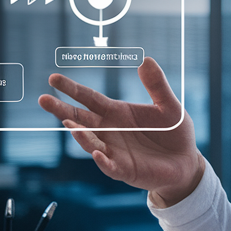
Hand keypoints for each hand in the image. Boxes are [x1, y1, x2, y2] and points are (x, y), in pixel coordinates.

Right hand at [38, 57, 203, 206]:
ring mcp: (114, 151)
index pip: (89, 98)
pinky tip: (98, 153)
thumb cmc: (174, 133)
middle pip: (80, 119)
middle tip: (43, 99)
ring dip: (80, 135)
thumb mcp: (169, 105)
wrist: (186, 162)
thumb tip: (146, 60)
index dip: (71, 89)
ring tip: (71, 125)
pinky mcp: (125, 170)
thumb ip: (157, 85)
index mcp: (116, 112)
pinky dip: (103, 160)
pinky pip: (110, 166)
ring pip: (91, 142)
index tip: (53, 79)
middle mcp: (109, 131)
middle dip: (62, 110)